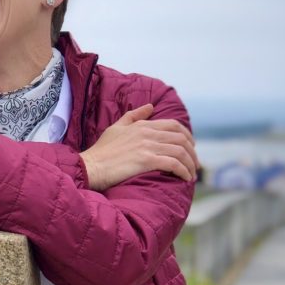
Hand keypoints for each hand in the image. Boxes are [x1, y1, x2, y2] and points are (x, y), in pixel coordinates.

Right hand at [80, 104, 198, 190]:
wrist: (90, 166)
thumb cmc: (101, 151)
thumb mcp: (116, 128)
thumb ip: (134, 116)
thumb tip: (150, 106)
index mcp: (142, 125)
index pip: (174, 125)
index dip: (187, 136)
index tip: (191, 148)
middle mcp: (147, 133)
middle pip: (181, 138)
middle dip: (192, 152)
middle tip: (194, 164)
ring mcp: (147, 146)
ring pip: (180, 151)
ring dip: (190, 164)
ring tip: (191, 174)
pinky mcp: (146, 160)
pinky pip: (173, 163)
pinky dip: (183, 171)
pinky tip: (185, 178)